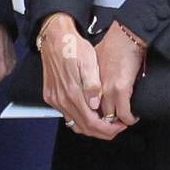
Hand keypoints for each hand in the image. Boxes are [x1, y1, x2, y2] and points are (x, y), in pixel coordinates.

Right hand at [37, 13, 121, 139]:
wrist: (54, 37)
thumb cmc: (72, 47)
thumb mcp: (89, 61)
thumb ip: (92, 85)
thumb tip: (95, 105)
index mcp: (72, 93)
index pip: (92, 123)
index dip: (108, 130)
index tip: (119, 127)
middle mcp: (62, 100)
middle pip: (83, 128)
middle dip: (102, 132)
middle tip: (116, 127)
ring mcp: (55, 99)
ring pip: (74, 124)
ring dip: (91, 127)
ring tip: (105, 122)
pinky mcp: (51, 96)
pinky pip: (66, 115)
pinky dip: (79, 119)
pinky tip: (89, 112)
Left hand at [94, 22, 143, 128]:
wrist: (125, 37)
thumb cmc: (113, 45)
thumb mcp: (95, 62)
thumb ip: (94, 78)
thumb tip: (96, 89)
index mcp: (88, 83)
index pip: (88, 108)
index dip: (95, 118)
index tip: (102, 120)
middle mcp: (95, 88)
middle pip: (96, 116)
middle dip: (105, 125)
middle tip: (114, 126)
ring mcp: (107, 90)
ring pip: (110, 118)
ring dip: (118, 124)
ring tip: (124, 122)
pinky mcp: (120, 90)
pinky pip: (124, 114)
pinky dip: (129, 119)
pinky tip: (133, 117)